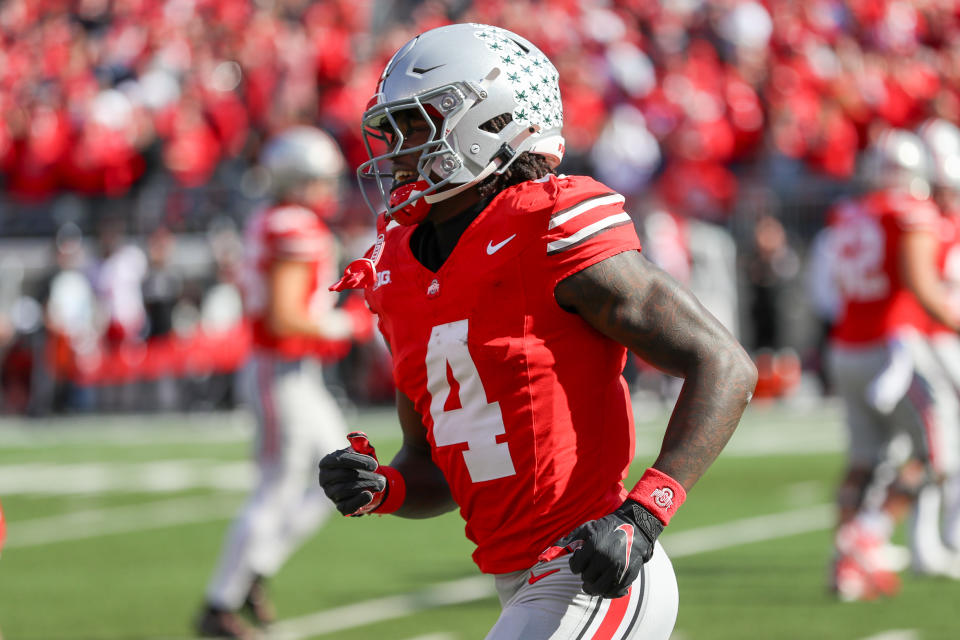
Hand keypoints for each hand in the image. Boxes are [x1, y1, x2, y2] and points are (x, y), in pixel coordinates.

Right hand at [318, 433, 386, 515]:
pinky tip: (369, 495)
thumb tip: (356, 436)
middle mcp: (325, 479)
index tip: (375, 465)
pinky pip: (347, 506)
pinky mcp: (340, 506)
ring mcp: (331, 494)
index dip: (358, 462)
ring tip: (380, 484)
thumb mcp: (362, 451)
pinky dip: (359, 501)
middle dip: (365, 476)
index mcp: (327, 462)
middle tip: (381, 477)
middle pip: (344, 476)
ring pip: (346, 490)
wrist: (368, 483)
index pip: (340, 460)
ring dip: (366, 486)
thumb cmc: (362, 464)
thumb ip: (360, 442)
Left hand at [543, 500, 663, 597]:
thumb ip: (565, 542)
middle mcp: (606, 559)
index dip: (576, 565)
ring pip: (599, 589)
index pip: (576, 568)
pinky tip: (606, 584)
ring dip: (595, 586)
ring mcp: (618, 569)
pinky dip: (608, 592)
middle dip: (586, 575)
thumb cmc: (607, 527)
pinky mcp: (629, 576)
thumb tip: (541, 556)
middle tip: (590, 568)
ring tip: (594, 580)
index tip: (581, 559)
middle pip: (587, 580)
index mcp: (593, 547)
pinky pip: (614, 592)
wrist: (636, 526)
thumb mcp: (585, 529)